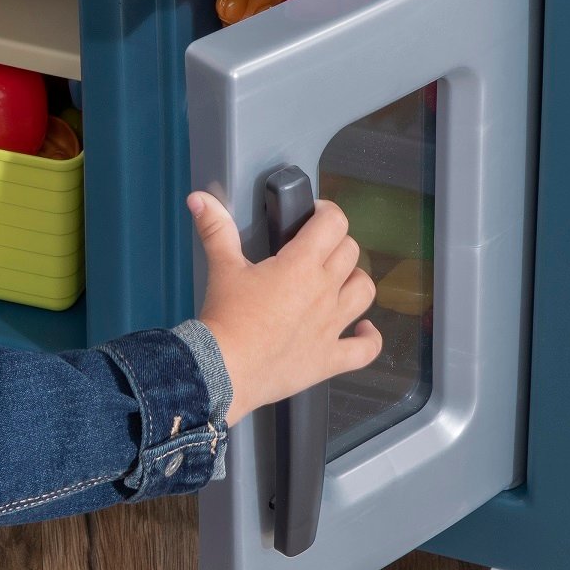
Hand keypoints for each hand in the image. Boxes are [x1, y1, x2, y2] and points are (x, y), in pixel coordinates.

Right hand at [190, 192, 381, 426]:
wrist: (223, 370)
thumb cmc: (225, 318)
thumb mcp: (222, 268)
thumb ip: (215, 229)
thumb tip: (199, 199)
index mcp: (301, 264)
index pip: (334, 223)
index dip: (328, 212)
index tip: (315, 215)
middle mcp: (324, 291)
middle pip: (351, 252)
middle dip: (337, 243)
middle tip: (317, 247)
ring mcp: (331, 326)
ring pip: (365, 292)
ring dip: (356, 280)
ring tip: (340, 280)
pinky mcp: (330, 358)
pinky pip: (365, 350)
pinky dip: (369, 339)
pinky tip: (364, 330)